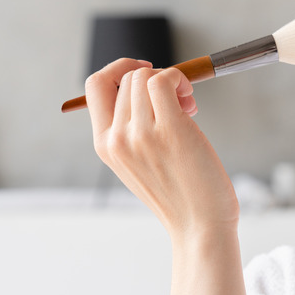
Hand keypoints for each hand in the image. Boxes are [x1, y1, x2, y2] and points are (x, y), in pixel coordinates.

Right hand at [84, 58, 239, 235]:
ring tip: (188, 106)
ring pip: (147, 77)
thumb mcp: (139, 163)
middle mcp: (117, 138)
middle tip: (180, 103)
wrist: (200, 225)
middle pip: (129, 78)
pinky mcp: (171, 129)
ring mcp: (141, 134)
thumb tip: (150, 84)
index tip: (147, 73)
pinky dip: (179, 80)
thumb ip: (134, 130)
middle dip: (156, 79)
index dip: (120, 69)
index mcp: (104, 146)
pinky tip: (191, 102)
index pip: (94, 86)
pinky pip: (165, 80)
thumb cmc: (180, 193)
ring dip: (172, 80)